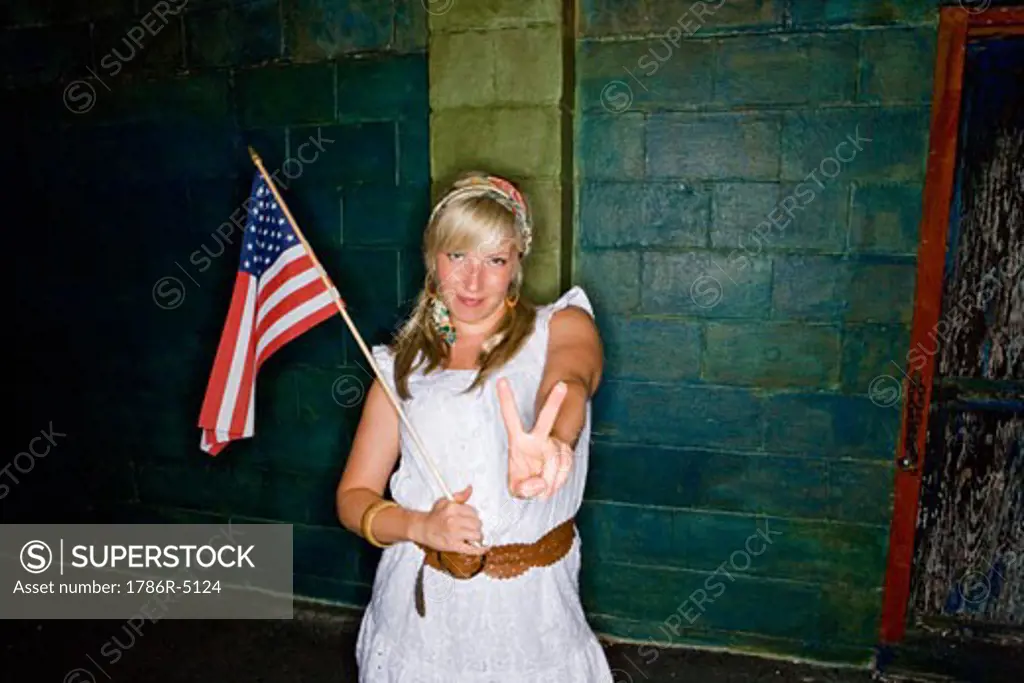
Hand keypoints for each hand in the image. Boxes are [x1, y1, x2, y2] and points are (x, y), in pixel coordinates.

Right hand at [415, 485, 485, 554]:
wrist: (423, 529)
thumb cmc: (435, 515)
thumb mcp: (445, 502)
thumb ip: (459, 496)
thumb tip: (470, 489)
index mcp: (453, 508)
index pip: (473, 512)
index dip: (474, 516)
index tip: (472, 519)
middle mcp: (454, 521)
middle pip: (477, 524)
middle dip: (477, 526)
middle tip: (473, 528)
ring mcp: (454, 534)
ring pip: (477, 535)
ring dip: (477, 536)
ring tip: (473, 536)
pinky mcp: (453, 546)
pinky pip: (471, 549)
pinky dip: (479, 550)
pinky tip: (483, 548)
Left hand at [498, 378, 573, 499]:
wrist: (541, 484)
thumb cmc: (523, 481)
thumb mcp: (515, 489)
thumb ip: (522, 489)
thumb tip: (540, 483)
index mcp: (518, 440)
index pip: (510, 418)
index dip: (506, 400)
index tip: (501, 380)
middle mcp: (537, 438)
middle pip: (546, 420)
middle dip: (554, 402)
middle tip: (562, 386)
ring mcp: (553, 444)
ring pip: (557, 455)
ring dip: (551, 478)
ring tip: (543, 491)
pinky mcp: (565, 453)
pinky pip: (566, 466)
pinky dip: (559, 480)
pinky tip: (551, 487)